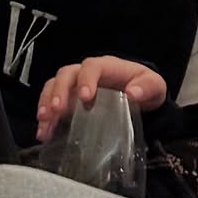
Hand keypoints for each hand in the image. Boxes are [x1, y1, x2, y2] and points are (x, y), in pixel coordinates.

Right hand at [36, 55, 166, 142]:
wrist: (139, 93)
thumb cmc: (144, 86)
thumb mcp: (154, 85)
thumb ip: (147, 87)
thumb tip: (133, 93)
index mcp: (105, 66)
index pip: (91, 67)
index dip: (85, 79)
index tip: (85, 98)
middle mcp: (85, 72)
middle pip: (66, 74)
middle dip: (59, 91)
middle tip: (56, 109)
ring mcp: (74, 84)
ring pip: (53, 85)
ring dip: (46, 102)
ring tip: (44, 120)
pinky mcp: (69, 98)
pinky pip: (51, 101)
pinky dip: (46, 115)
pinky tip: (44, 131)